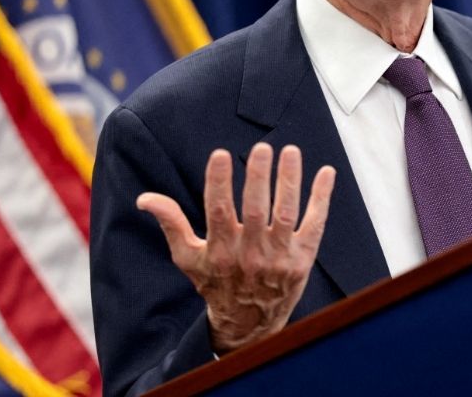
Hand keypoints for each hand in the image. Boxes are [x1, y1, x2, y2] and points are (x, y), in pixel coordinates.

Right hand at [136, 143, 335, 353]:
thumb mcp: (188, 258)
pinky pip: (315, 224)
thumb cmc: (216, 283)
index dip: (219, 182)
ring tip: (290, 152)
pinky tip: (326, 173)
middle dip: (258, 177)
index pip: (218, 211)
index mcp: (220, 251)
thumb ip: (172, 224)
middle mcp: (250, 254)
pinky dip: (321, 198)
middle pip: (255, 209)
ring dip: (290, 180)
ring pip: (286, 213)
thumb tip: (145, 198)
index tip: (220, 154)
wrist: (248, 324)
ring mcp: (279, 257)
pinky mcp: (302, 259)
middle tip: (261, 148)